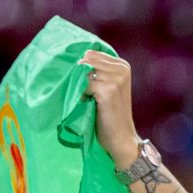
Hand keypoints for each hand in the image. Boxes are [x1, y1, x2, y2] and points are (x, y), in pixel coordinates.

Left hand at [78, 50, 139, 167]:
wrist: (120, 138)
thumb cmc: (109, 114)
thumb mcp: (106, 87)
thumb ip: (95, 71)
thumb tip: (70, 60)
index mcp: (122, 65)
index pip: (91, 53)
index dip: (83, 68)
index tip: (85, 84)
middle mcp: (122, 69)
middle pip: (86, 60)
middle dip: (80, 75)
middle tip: (86, 93)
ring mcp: (116, 79)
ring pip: (83, 71)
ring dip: (80, 85)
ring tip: (89, 100)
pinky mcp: (108, 90)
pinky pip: (83, 84)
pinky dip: (80, 94)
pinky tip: (88, 104)